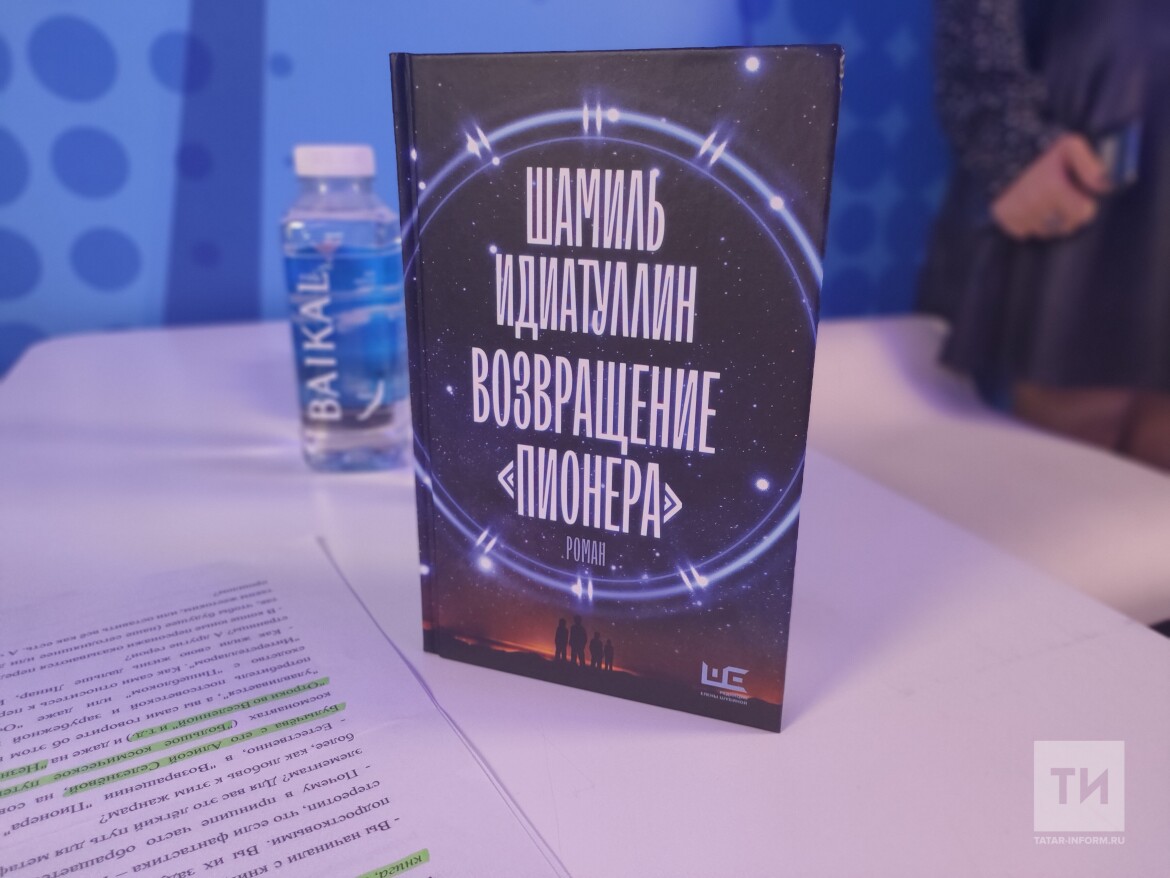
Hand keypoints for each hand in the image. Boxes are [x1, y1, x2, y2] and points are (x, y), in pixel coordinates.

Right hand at [990, 133, 1109, 239]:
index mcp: (1054, 188)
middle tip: (1059, 196)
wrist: (1002, 150)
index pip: (1084, 214)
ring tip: (1041, 199)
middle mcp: (1034, 204)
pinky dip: (1028, 222)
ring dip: (1047, 219)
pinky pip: (1024, 232)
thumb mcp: (1070, 146)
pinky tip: (1026, 205)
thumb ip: (1091, 165)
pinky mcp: (1005, 219)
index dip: (1084, 204)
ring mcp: (1018, 213)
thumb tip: (1104, 187)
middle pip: (1065, 227)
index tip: (1076, 193)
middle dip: (1066, 214)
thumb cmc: (1041, 149)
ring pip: (1045, 231)